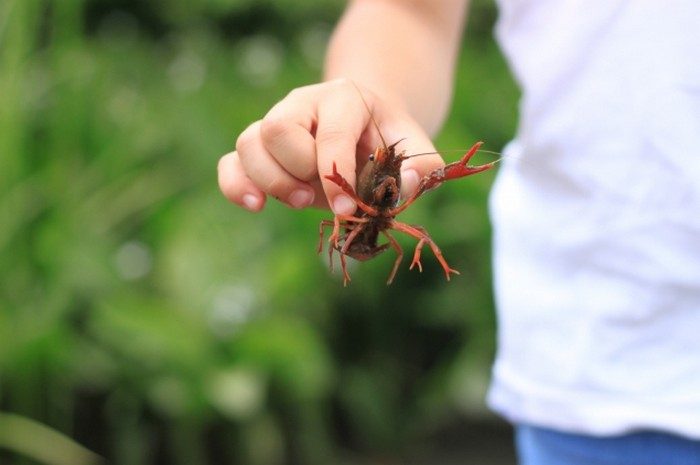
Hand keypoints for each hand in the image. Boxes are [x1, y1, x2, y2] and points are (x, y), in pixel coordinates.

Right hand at [217, 79, 444, 214]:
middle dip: (296, 172)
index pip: (329, 133)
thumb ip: (422, 165)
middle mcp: (302, 104)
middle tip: (318, 195)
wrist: (365, 126)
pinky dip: (236, 187)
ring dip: (270, 181)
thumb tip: (405, 183)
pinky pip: (230, 163)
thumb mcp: (414, 145)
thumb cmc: (388, 139)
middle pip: (276, 130)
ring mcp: (275, 123)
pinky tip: (256, 206)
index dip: (335, 174)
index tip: (345, 208)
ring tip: (300, 200)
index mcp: (343, 98)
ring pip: (248, 144)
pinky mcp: (259, 149)